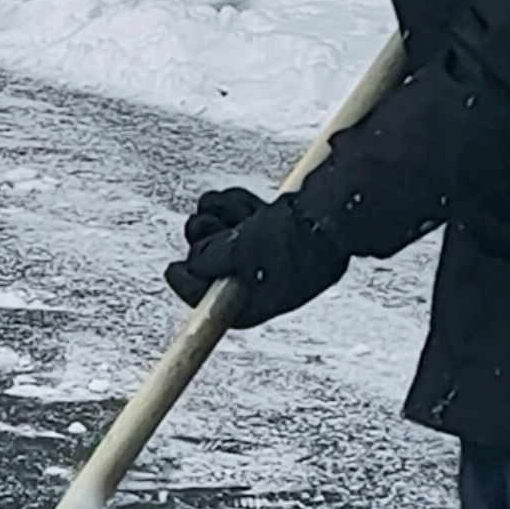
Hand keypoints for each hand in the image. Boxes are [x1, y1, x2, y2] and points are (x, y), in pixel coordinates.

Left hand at [165, 183, 346, 325]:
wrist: (336, 209)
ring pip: (225, 239)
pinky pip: (243, 221)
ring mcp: (270, 255)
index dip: (189, 287)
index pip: (213, 308)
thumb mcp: (240, 251)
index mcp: (258, 304)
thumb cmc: (293, 239)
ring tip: (217, 204)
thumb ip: (211, 260)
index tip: (173, 268)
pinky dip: (235, 209)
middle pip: (215, 268)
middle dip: (203, 241)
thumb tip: (193, 263)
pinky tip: (241, 200)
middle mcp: (263, 284)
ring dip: (215, 218)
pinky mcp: (277, 230)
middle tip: (200, 222)